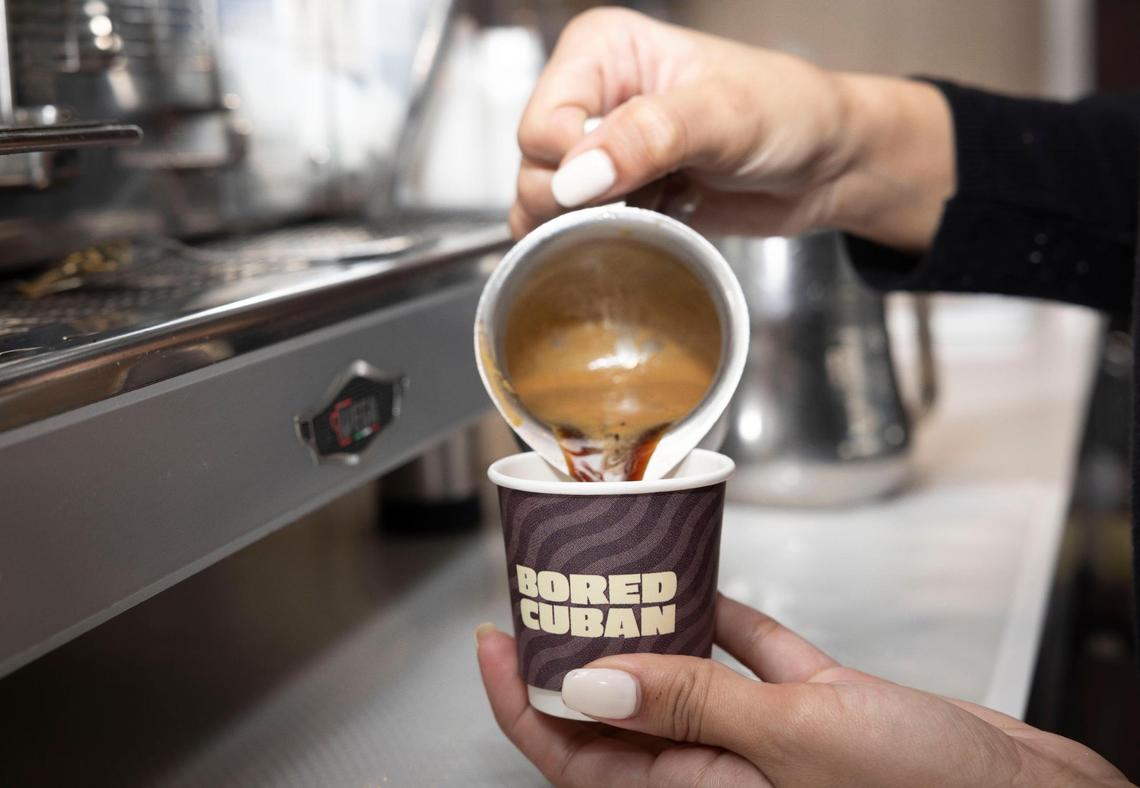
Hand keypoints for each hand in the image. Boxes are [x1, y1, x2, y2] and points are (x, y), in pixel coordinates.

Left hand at [476, 594, 1129, 786]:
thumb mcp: (794, 740)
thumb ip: (692, 706)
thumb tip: (589, 681)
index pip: (577, 753)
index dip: (520, 700)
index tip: (492, 640)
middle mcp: (722, 771)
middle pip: (619, 708)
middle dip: (576, 651)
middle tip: (547, 591)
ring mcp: (768, 739)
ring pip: (682, 675)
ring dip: (648, 627)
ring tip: (613, 575)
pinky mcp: (815, 709)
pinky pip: (750, 656)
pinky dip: (724, 618)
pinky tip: (703, 580)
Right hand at [512, 8, 953, 249]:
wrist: (827, 166)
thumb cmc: (791, 114)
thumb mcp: (725, 116)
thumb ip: (649, 138)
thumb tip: (578, 175)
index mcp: (602, 51)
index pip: (540, 124)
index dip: (572, 165)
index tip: (625, 182)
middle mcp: (590, 96)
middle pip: (534, 169)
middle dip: (582, 200)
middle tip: (647, 197)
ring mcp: (598, 148)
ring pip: (544, 205)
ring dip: (594, 224)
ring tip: (656, 204)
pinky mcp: (613, 193)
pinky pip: (571, 231)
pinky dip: (601, 240)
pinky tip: (651, 222)